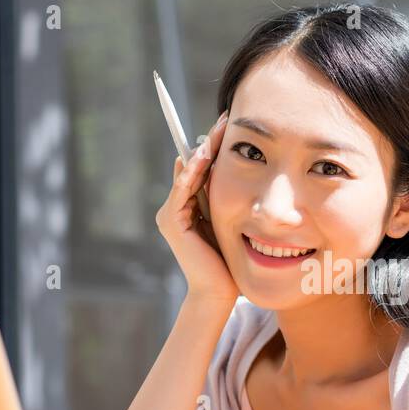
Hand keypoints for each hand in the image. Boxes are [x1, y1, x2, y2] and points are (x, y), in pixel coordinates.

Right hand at [155, 110, 238, 302]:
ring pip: (187, 173)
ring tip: (218, 131)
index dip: (213, 145)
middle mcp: (175, 207)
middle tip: (226, 118)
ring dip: (203, 150)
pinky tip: (204, 156)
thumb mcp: (230, 221)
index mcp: (188, 206)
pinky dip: (193, 172)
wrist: (219, 291)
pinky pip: (183, 190)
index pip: (199, 167)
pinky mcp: (172, 222)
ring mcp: (170, 214)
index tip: (229, 123)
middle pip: (192, 165)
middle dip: (209, 141)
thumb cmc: (229, 260)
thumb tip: (238, 170)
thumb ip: (226, 199)